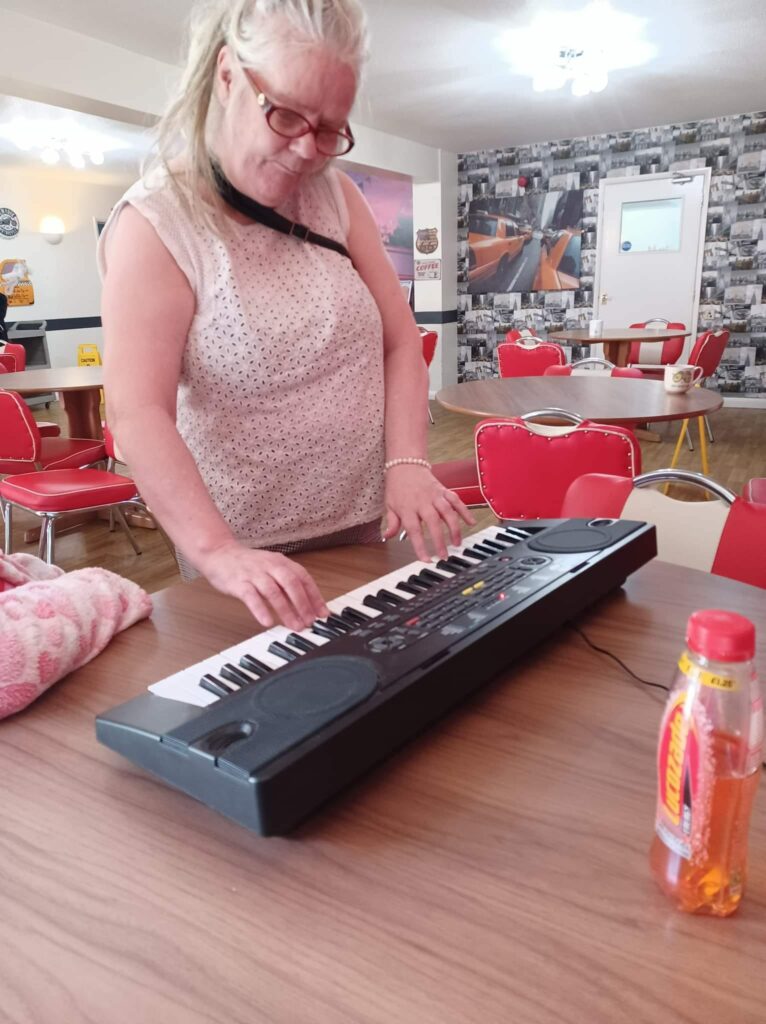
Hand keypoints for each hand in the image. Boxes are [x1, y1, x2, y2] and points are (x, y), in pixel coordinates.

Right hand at [196, 541, 329, 630]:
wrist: (219, 553)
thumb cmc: (247, 564)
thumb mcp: (271, 568)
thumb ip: (287, 583)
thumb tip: (307, 604)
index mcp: (280, 562)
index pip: (303, 578)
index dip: (315, 596)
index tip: (323, 613)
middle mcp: (269, 566)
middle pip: (291, 584)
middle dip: (303, 604)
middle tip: (310, 622)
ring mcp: (254, 574)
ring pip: (273, 591)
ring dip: (286, 610)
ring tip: (295, 626)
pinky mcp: (238, 582)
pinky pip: (251, 596)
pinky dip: (260, 609)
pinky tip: (267, 622)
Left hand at [382, 465, 475, 560]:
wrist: (405, 464)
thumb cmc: (397, 486)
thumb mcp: (389, 505)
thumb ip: (392, 522)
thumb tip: (387, 537)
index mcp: (407, 508)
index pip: (414, 530)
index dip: (420, 546)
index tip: (426, 559)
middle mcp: (422, 502)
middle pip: (433, 522)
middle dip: (440, 540)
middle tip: (444, 555)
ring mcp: (435, 495)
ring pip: (447, 512)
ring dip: (454, 528)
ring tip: (457, 543)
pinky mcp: (444, 490)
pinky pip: (456, 500)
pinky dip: (464, 511)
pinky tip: (471, 522)